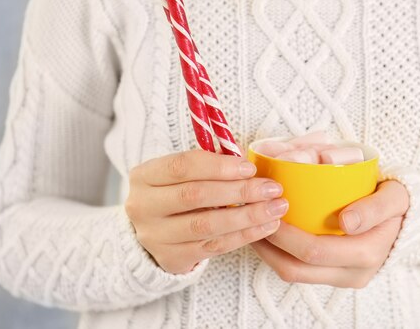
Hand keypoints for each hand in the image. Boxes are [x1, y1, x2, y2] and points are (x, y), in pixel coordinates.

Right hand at [125, 149, 289, 273]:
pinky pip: (214, 247)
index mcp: (144, 176)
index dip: (219, 166)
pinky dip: (244, 235)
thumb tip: (246, 160)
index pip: (182, 166)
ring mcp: (155, 236)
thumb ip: (210, 163)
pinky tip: (266, 226)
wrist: (156, 230)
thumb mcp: (183, 173)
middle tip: (272, 188)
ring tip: (276, 208)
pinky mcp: (172, 258)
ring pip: (206, 225)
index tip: (250, 167)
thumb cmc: (177, 191)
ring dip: (247, 216)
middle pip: (195, 196)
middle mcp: (143, 206)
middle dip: (239, 191)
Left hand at [250, 180, 408, 287]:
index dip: (285, 235)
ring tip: (256, 227)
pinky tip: (271, 235)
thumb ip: (375, 207)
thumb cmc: (400, 203)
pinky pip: (301, 271)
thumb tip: (347, 222)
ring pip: (294, 274)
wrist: (412, 219)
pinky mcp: (336, 275)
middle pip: (297, 269)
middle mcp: (354, 274)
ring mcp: (344, 278)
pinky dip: (281, 254)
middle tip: (255, 218)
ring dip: (270, 253)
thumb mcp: (395, 197)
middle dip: (269, 245)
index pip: (314, 251)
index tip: (269, 211)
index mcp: (367, 254)